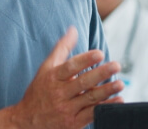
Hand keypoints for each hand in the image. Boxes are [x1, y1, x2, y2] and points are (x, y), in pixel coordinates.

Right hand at [8, 27, 124, 128]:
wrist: (27, 121)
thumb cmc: (40, 91)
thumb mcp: (46, 68)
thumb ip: (62, 48)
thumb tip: (73, 29)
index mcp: (53, 78)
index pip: (70, 67)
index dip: (85, 60)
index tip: (99, 53)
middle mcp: (59, 93)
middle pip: (82, 82)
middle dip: (101, 73)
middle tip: (116, 65)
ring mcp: (66, 109)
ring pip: (89, 98)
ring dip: (107, 91)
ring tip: (120, 83)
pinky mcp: (73, 123)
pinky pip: (92, 114)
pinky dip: (106, 107)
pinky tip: (118, 100)